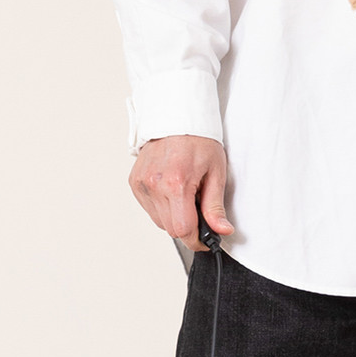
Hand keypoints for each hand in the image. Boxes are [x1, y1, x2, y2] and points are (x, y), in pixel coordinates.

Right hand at [129, 135, 232, 249]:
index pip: (183, 230)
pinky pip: (150, 209)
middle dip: (189, 226)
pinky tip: (172, 191)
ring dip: (175, 216)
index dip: (198, 239)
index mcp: (176, 183)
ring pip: (159, 221)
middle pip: (171, 229)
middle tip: (199, 207)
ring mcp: (141, 184)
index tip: (207, 239)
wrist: (176, 117)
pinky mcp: (134, 182)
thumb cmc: (198, 140)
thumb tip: (221, 231)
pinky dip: (163, 207)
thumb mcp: (216, 173)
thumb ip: (215, 206)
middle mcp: (154, 185)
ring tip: (185, 194)